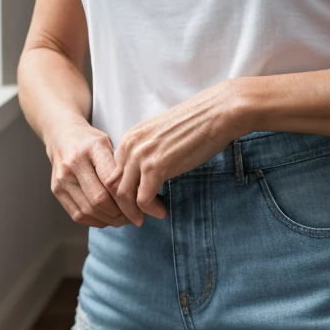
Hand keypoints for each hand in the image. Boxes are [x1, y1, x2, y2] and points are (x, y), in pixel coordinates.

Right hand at [47, 120, 159, 227]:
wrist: (63, 135)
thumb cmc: (92, 141)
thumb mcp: (110, 144)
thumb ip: (122, 166)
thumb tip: (144, 194)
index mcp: (92, 147)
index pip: (112, 181)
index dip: (128, 200)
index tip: (142, 211)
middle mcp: (74, 163)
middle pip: (99, 199)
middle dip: (120, 214)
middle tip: (134, 218)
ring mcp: (62, 178)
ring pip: (88, 210)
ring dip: (108, 220)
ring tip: (123, 220)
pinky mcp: (56, 190)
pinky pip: (77, 215)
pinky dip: (95, 221)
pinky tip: (107, 218)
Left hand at [105, 79, 241, 224]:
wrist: (217, 113)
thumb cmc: (197, 124)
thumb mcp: (161, 135)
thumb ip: (148, 151)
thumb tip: (145, 174)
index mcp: (130, 137)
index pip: (112, 172)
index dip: (121, 192)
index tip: (134, 203)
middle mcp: (130, 145)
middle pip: (113, 185)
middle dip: (123, 205)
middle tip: (138, 216)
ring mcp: (141, 156)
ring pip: (124, 196)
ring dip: (135, 212)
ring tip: (151, 215)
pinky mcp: (156, 167)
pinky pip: (143, 199)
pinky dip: (151, 210)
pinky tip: (163, 210)